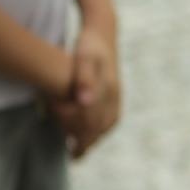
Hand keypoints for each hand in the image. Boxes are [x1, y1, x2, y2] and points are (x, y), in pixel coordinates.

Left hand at [51, 27, 121, 157]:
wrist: (102, 31)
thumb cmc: (88, 44)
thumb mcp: (84, 57)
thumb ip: (83, 79)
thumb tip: (84, 102)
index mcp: (108, 91)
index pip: (95, 124)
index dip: (82, 138)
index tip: (72, 152)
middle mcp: (115, 95)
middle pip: (102, 127)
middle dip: (89, 142)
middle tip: (75, 157)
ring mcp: (117, 94)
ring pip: (107, 123)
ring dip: (95, 137)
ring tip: (81, 149)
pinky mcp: (115, 91)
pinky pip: (110, 116)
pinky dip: (100, 127)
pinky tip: (90, 130)